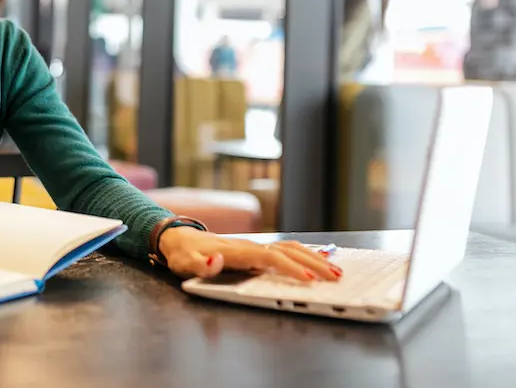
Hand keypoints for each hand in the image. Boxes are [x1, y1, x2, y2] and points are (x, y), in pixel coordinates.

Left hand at [158, 226, 341, 281]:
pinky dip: (306, 252)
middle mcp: (251, 245)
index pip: (270, 258)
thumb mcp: (185, 263)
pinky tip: (320, 257)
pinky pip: (286, 248)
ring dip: (314, 257)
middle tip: (336, 277)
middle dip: (314, 263)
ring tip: (336, 269)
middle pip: (288, 251)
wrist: (178, 237)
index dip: (290, 268)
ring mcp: (255, 245)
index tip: (309, 279)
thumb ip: (200, 266)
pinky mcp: (256, 248)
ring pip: (291, 248)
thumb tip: (217, 261)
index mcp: (238, 251)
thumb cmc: (183, 254)